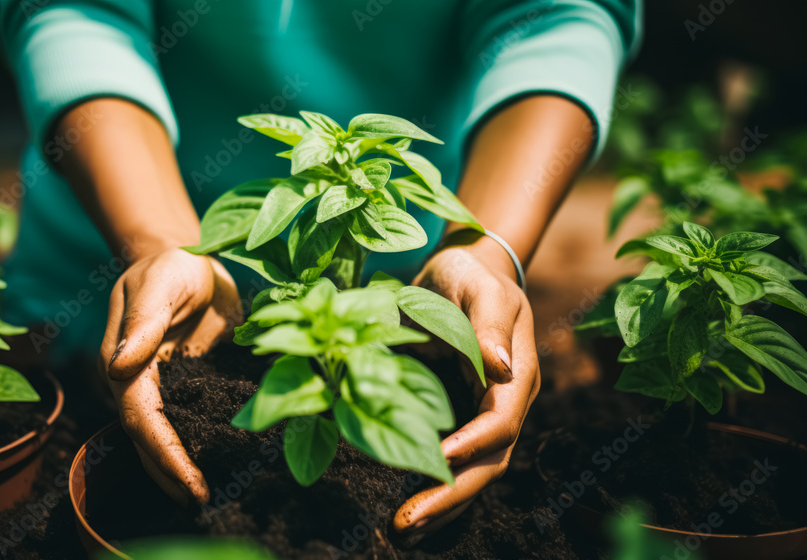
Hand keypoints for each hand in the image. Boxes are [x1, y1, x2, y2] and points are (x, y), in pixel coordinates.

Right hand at [98, 248, 241, 504]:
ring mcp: (165, 385)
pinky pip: (192, 418)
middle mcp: (139, 381)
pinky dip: (201, 444)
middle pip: (149, 438)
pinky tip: (222, 463)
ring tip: (203, 498)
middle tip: (200, 502)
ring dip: (179, 468)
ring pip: (165, 436)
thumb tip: (118, 368)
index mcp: (125, 363)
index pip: (142, 418)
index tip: (189, 481)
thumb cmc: (171, 265)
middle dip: (171, 473)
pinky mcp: (190, 382)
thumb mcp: (159, 284)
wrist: (189, 257)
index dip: (164, 453)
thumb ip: (144, 323)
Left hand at [393, 239, 540, 540]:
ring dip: (443, 504)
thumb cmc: (469, 274)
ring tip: (405, 528)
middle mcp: (504, 402)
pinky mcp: (459, 415)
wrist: (463, 271)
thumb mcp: (477, 286)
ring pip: (474, 471)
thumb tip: (499, 368)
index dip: (471, 444)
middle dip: (451, 496)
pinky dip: (436, 487)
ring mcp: (483, 413)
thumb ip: (488, 325)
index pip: (500, 422)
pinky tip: (410, 508)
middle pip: (489, 463)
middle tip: (407, 523)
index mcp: (515, 375)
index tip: (436, 461)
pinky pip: (454, 460)